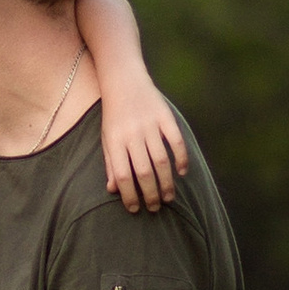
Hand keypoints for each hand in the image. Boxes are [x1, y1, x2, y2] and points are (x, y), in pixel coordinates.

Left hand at [101, 86, 188, 213]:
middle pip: (144, 172)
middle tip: (154, 208)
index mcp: (115, 141)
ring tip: (168, 197)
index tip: (134, 209)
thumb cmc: (113, 114)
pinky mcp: (165, 115)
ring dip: (166, 182)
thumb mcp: (106, 137)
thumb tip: (113, 190)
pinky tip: (182, 172)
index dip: (129, 195)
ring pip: (161, 160)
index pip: (122, 175)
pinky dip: (181, 158)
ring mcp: (150, 124)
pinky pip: (176, 141)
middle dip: (150, 194)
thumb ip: (110, 163)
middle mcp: (132, 134)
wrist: (123, 79)